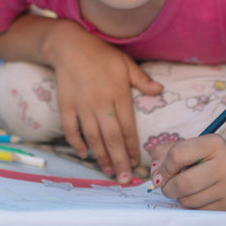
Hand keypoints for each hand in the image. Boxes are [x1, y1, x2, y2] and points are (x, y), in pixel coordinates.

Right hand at [49, 21, 162, 183]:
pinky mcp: (66, 105)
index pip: (128, 126)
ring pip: (93, 137)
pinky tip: (85, 154)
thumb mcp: (126, 63)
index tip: (138, 162)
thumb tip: (160, 91)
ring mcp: (82, 105)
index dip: (133, 147)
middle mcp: (101, 102)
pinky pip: (71, 130)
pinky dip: (77, 144)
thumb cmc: (102, 54)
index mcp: (118, 93)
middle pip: (111, 138)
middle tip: (125, 179)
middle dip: (119, 160)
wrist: (70, 45)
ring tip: (109, 172)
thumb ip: (142, 80)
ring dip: (101, 157)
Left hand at [150, 134, 225, 210]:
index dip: (163, 167)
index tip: (158, 174)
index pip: (178, 154)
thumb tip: (154, 170)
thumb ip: (167, 152)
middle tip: (166, 187)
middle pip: (183, 183)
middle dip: (168, 187)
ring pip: (189, 200)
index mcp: (215, 143)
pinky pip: (198, 213)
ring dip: (179, 198)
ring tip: (186, 190)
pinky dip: (192, 208)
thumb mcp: (194, 147)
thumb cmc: (212, 160)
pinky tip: (198, 198)